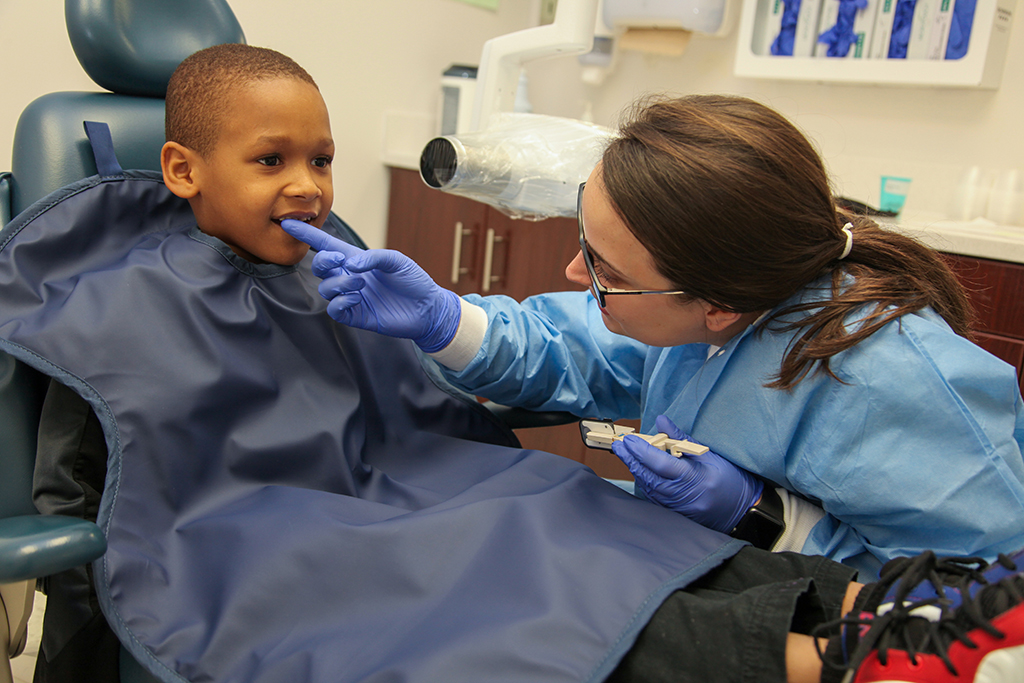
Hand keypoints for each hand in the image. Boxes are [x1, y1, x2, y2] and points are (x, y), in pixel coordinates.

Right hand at [281, 220, 460, 351]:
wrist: (427, 308)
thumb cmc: (413, 281)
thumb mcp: (396, 260)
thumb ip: (373, 257)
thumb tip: (350, 264)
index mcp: (357, 259)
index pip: (326, 244)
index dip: (307, 234)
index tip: (288, 223)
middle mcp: (350, 276)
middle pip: (320, 266)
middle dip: (324, 261)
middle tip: (340, 261)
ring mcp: (351, 296)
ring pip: (326, 287)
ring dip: (339, 282)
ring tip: (360, 284)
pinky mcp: (355, 315)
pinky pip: (335, 309)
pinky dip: (341, 301)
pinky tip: (357, 298)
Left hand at [611, 415, 762, 533]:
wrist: (744, 510)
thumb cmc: (730, 479)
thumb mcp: (709, 454)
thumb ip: (681, 438)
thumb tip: (661, 421)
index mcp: (696, 479)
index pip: (661, 464)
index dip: (642, 451)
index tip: (630, 439)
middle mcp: (684, 497)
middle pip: (650, 477)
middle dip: (631, 459)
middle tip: (619, 445)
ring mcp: (679, 509)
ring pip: (649, 488)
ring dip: (635, 470)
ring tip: (626, 454)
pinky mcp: (676, 514)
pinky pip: (654, 497)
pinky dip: (645, 482)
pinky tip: (639, 471)